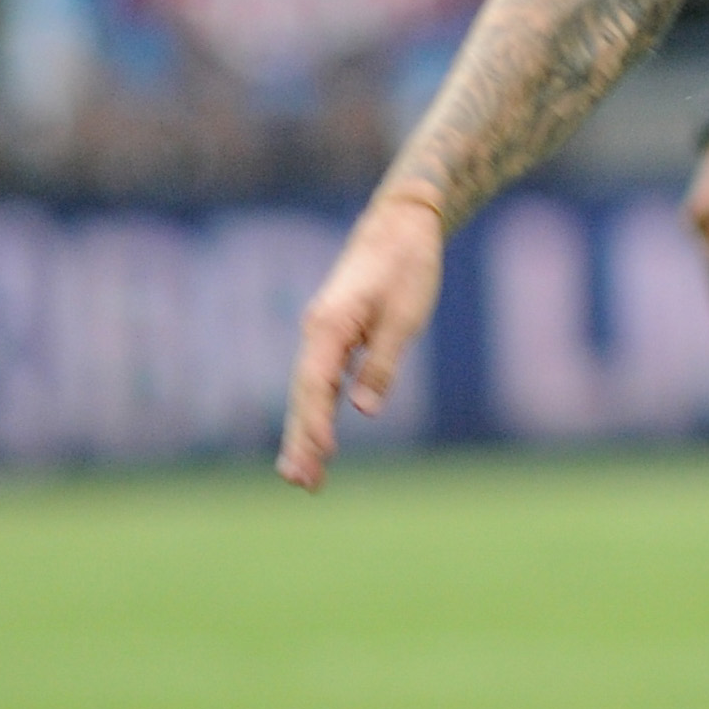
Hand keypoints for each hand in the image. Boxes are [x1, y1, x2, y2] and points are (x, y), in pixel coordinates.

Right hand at [276, 188, 445, 490]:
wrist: (400, 224)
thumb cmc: (407, 266)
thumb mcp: (404, 316)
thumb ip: (382, 363)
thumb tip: (365, 408)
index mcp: (330, 325)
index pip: (316, 384)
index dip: (316, 423)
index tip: (321, 456)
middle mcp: (317, 330)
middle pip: (303, 395)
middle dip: (301, 440)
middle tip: (300, 483)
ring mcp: (321, 333)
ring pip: (307, 391)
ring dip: (304, 433)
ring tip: (302, 477)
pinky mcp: (334, 335)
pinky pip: (319, 381)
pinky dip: (317, 411)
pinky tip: (318, 440)